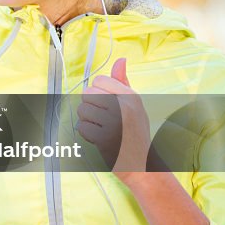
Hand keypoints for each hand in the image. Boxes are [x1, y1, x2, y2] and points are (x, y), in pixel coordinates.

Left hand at [75, 58, 151, 184]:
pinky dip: (86, 135)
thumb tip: (121, 59)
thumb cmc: (135, 133)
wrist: (142, 165)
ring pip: (82, 110)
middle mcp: (124, 107)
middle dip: (90, 107)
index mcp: (131, 96)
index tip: (106, 105)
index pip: (98, 81)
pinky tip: (99, 139)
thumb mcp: (134, 105)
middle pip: (87, 93)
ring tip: (102, 129)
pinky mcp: (103, 138)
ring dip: (87, 121)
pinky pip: (82, 127)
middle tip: (103, 120)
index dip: (97, 92)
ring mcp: (113, 122)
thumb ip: (122, 83)